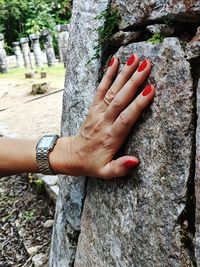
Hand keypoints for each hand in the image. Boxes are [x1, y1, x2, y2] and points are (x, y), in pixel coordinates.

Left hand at [53, 54, 154, 178]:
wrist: (71, 156)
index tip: (150, 89)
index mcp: (110, 137)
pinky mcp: (93, 108)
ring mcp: (97, 112)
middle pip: (120, 99)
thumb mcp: (105, 173)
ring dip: (123, 74)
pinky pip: (100, 89)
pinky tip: (115, 62)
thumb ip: (119, 168)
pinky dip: (107, 75)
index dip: (138, 104)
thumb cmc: (91, 164)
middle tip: (147, 65)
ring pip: (111, 91)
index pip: (126, 118)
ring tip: (135, 58)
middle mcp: (104, 121)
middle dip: (134, 81)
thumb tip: (135, 160)